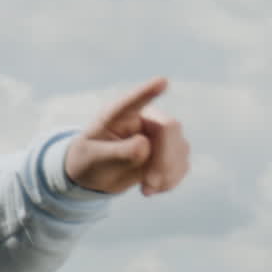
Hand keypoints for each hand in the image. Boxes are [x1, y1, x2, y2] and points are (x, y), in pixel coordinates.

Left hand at [65, 77, 189, 195]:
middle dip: (163, 159)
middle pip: (170, 128)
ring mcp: (161, 134)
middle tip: (148, 185)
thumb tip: (145, 146)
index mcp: (119, 114)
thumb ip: (117, 152)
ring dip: (167, 173)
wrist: (94, 174)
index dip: (149, 91)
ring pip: (181, 148)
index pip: (135, 100)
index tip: (162, 81)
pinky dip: (171, 180)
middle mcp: (144, 118)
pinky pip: (182, 164)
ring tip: (146, 189)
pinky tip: (152, 189)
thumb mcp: (94, 158)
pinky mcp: (170, 152)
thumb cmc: (88, 160)